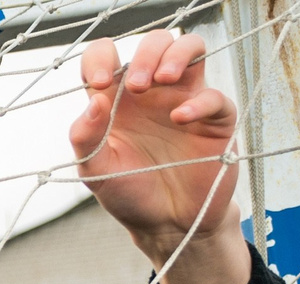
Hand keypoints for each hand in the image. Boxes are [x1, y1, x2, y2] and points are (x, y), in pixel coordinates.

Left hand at [71, 33, 249, 283]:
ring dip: (175, 55)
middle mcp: (153, 93)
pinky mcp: (214, 119)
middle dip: (146, 54)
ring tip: (161, 81)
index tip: (100, 83)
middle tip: (137, 88)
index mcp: (117, 99)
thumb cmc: (129, 192)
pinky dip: (198, 102)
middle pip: (155, 43)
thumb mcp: (95, 170)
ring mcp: (185, 100)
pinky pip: (214, 96)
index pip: (107, 57)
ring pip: (190, 48)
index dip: (101, 58)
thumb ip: (85, 136)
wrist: (166, 224)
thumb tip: (94, 100)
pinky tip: (180, 119)